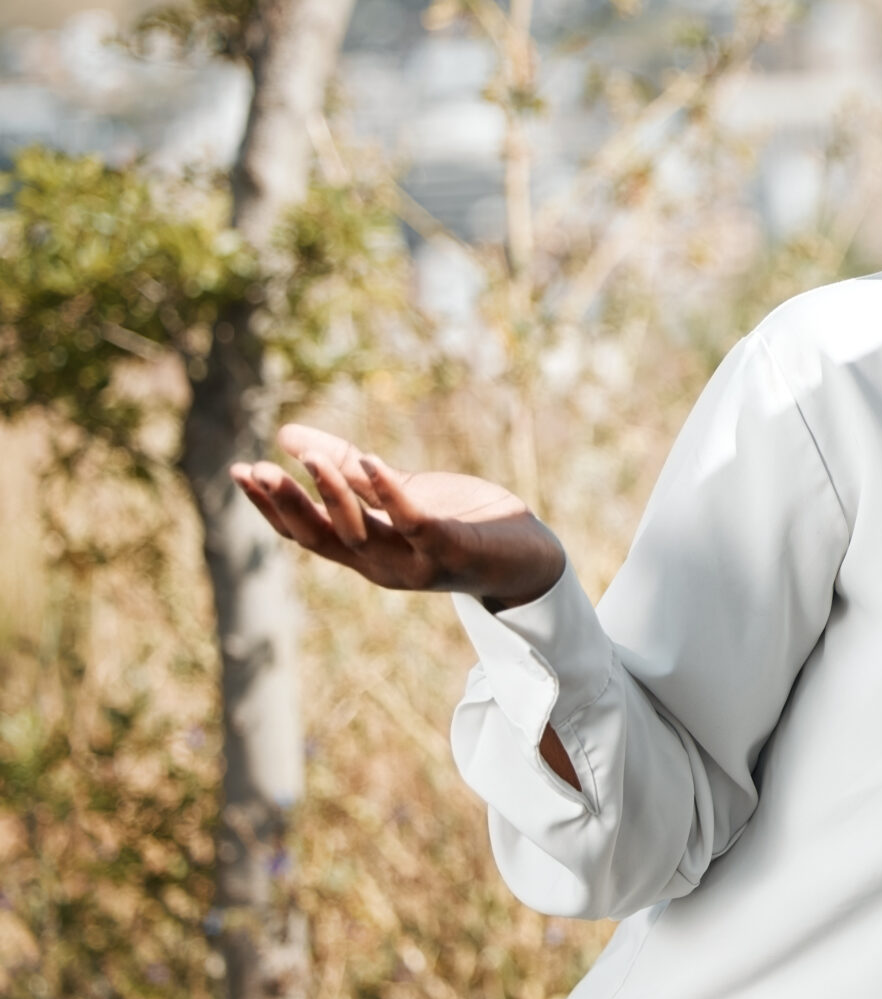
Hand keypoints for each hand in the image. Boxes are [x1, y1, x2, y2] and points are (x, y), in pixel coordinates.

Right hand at [232, 425, 566, 610]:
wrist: (527, 554)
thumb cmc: (460, 521)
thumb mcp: (397, 489)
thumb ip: (347, 467)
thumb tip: (286, 434)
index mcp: (364, 550)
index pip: (304, 532)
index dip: (270, 505)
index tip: (238, 471)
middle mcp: (381, 564)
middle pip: (320, 537)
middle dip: (286, 504)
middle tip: (254, 470)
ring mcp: (413, 563)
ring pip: (359, 532)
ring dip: (332, 494)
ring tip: (309, 457)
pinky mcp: (449, 551)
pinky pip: (414, 522)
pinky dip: (389, 493)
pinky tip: (371, 460)